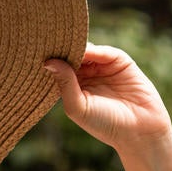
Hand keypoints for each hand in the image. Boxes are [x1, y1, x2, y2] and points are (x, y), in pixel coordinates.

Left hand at [43, 45, 171, 159]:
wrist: (139, 130)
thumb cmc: (105, 125)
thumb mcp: (78, 107)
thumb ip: (65, 84)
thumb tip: (48, 62)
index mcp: (73, 87)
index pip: (58, 68)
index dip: (49, 61)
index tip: (33, 53)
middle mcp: (87, 74)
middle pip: (70, 55)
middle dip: (60, 48)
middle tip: (44, 40)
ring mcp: (103, 66)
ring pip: (86, 50)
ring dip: (74, 46)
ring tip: (60, 41)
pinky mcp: (119, 61)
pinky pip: (103, 50)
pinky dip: (92, 48)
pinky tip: (81, 48)